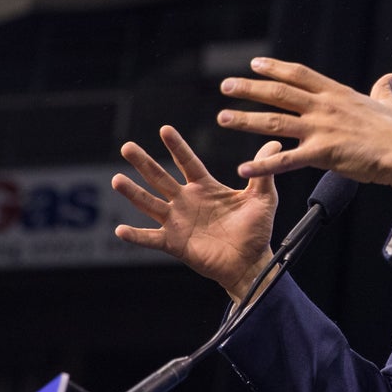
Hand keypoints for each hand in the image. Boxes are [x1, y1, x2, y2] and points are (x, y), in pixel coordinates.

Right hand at [112, 125, 279, 300]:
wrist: (251, 262)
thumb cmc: (256, 230)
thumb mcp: (263, 198)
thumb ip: (263, 172)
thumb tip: (274, 143)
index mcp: (206, 188)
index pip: (188, 162)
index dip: (177, 147)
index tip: (164, 129)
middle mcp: (187, 201)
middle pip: (161, 178)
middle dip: (144, 163)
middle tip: (127, 146)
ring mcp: (178, 222)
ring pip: (150, 204)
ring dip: (133, 193)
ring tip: (116, 180)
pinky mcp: (175, 243)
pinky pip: (151, 238)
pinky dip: (136, 235)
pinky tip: (121, 229)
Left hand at [216, 58, 391, 210]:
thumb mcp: (389, 105)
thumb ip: (384, 90)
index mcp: (337, 94)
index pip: (299, 75)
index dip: (274, 68)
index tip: (254, 64)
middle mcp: (324, 108)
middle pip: (279, 93)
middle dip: (249, 88)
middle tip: (225, 86)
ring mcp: (321, 130)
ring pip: (275, 122)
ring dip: (245, 120)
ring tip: (223, 118)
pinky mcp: (322, 154)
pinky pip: (286, 160)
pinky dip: (263, 164)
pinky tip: (244, 166)